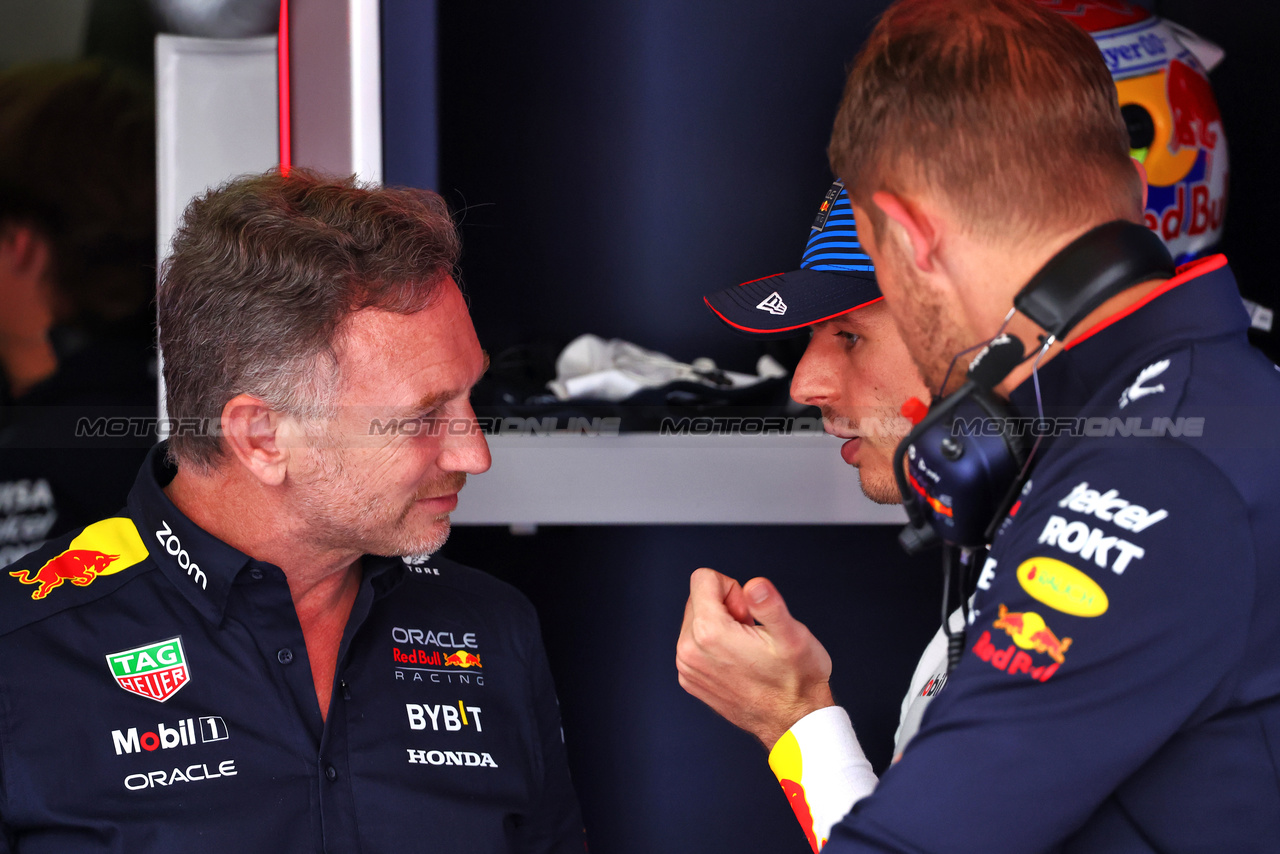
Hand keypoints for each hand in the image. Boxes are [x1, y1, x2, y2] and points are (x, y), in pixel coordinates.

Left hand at [676, 567, 834, 748]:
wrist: (793, 722)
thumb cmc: (797, 680)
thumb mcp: (793, 636)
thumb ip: (770, 605)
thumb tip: (754, 586)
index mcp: (709, 633)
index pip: (703, 578)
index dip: (733, 589)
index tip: (749, 614)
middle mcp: (688, 650)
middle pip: (698, 597)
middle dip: (726, 606)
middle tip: (751, 632)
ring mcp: (687, 668)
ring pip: (696, 620)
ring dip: (721, 626)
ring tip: (747, 649)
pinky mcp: (690, 679)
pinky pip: (695, 643)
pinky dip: (715, 645)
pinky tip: (739, 662)